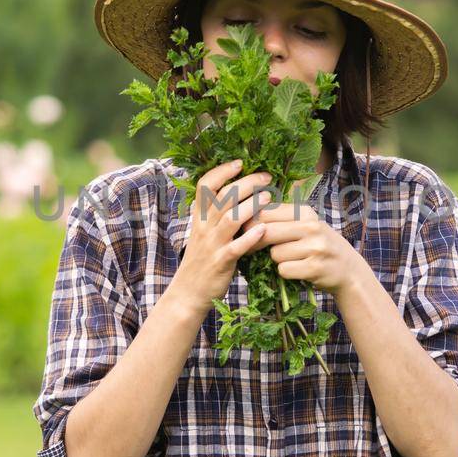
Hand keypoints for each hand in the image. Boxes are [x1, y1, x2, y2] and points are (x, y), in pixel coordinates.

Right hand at [166, 159, 274, 307]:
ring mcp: (211, 245)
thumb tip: (240, 196)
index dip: (221, 171)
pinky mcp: (221, 262)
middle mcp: (203, 227)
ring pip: (230, 218)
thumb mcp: (203, 234)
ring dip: (251, 205)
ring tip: (269, 197)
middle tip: (265, 177)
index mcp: (199, 218)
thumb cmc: (202, 261)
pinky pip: (236, 247)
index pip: (204, 186)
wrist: (188, 293)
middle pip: (222, 196)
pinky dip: (250, 238)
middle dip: (246, 183)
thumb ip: (217, 216)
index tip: (240, 163)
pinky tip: (264, 230)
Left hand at [240, 200, 367, 295]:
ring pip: (275, 254)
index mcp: (305, 212)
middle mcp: (311, 226)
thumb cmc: (319, 245)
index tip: (245, 232)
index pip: (266, 212)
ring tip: (291, 259)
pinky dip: (286, 272)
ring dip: (277, 260)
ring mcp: (315, 247)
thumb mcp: (305, 224)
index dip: (250, 223)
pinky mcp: (314, 267)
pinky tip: (297, 270)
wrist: (348, 269)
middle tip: (253, 249)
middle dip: (257, 242)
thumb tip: (245, 215)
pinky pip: (284, 269)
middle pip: (267, 231)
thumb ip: (280, 218)